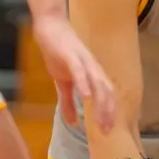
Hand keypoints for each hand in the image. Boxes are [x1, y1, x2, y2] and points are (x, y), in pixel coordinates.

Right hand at [31, 16, 115, 132]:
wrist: (49, 28)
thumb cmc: (58, 53)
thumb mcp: (62, 81)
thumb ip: (67, 101)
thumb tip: (72, 122)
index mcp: (93, 74)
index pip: (107, 95)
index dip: (109, 112)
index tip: (108, 130)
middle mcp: (93, 68)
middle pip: (107, 91)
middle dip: (108, 112)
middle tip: (106, 131)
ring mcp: (83, 60)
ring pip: (97, 82)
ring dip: (100, 102)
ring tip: (99, 120)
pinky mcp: (71, 54)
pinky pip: (80, 70)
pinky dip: (84, 83)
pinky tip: (86, 96)